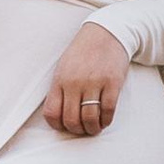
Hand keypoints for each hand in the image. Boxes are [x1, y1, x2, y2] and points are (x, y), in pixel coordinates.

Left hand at [42, 23, 129, 139]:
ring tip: (94, 127)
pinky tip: (104, 119)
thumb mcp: (63, 67)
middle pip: (71, 120)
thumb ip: (59, 90)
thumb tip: (58, 116)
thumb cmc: (83, 52)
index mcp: (60, 79)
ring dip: (92, 129)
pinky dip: (106, 121)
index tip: (64, 126)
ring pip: (90, 119)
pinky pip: (108, 111)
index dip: (57, 126)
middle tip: (82, 129)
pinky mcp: (112, 83)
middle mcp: (75, 82)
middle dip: (77, 130)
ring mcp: (94, 83)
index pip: (51, 113)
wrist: (106, 33)